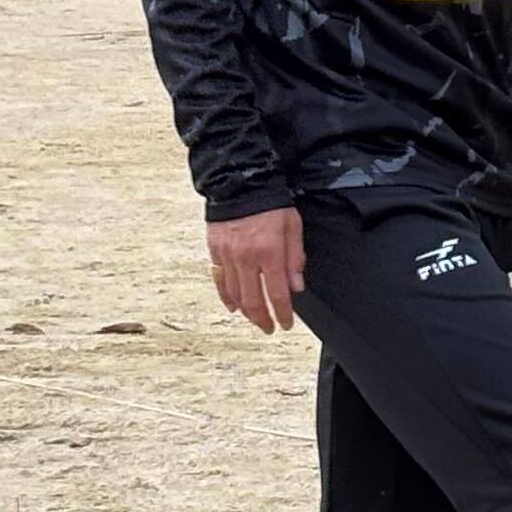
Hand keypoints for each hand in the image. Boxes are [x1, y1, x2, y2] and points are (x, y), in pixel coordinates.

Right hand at [206, 206, 305, 332]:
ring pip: (235, 294)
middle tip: (270, 328)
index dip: (282, 314)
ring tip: (255, 319)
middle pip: (254, 300)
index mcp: (269, 252)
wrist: (240, 183)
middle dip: (263, 319)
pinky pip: (220, 280)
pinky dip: (226, 297)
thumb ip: (295, 259)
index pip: (278, 294)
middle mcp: (246, 258)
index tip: (287, 324)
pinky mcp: (215, 251)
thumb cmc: (270, 203)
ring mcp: (228, 256)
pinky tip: (234, 306)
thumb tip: (296, 287)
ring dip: (246, 312)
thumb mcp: (292, 227)